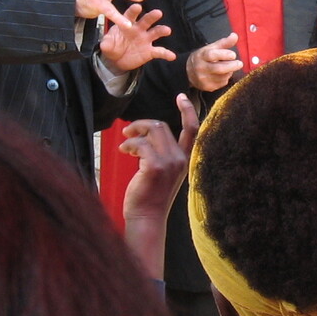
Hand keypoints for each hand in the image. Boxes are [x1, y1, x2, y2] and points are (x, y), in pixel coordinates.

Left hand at [99, 3, 175, 72]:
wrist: (117, 59)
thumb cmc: (113, 46)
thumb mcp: (107, 44)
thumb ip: (107, 43)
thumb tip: (105, 44)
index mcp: (128, 24)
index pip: (131, 15)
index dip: (134, 11)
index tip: (137, 7)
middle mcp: (139, 29)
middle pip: (147, 20)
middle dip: (152, 16)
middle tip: (158, 13)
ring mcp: (146, 39)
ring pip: (156, 32)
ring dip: (162, 30)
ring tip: (167, 30)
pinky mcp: (150, 51)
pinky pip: (159, 52)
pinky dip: (166, 54)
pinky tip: (172, 56)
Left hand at [119, 94, 199, 277]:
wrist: (146, 218)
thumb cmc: (150, 197)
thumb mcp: (162, 173)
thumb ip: (162, 154)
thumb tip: (147, 133)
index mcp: (185, 159)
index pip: (192, 130)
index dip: (188, 111)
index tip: (181, 96)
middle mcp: (180, 159)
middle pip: (162, 126)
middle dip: (142, 124)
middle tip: (128, 131)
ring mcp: (169, 162)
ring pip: (151, 130)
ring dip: (134, 132)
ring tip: (125, 143)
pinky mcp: (155, 166)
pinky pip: (140, 144)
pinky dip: (129, 144)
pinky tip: (123, 151)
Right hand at [187, 32, 243, 91]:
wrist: (189, 72)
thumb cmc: (203, 58)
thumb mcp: (211, 48)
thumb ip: (224, 42)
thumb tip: (235, 36)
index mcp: (201, 56)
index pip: (212, 55)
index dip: (224, 55)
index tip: (233, 55)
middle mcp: (201, 68)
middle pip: (218, 68)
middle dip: (231, 66)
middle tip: (240, 63)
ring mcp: (203, 79)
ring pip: (222, 76)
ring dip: (229, 72)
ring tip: (229, 67)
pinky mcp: (207, 87)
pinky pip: (222, 83)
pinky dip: (226, 78)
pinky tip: (223, 74)